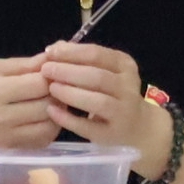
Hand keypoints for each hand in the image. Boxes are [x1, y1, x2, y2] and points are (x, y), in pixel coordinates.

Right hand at [0, 57, 61, 150]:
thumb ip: (17, 66)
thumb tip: (48, 60)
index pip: (40, 84)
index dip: (51, 74)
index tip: (48, 67)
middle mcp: (1, 119)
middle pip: (47, 106)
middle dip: (55, 92)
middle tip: (51, 82)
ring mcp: (3, 138)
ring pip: (48, 128)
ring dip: (53, 112)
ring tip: (45, 99)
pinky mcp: (3, 149)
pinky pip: (37, 142)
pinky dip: (45, 129)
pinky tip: (38, 116)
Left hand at [38, 42, 152, 150]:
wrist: (138, 127)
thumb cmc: (113, 93)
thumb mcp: (104, 70)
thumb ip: (81, 58)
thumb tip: (54, 48)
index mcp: (125, 66)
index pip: (97, 54)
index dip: (71, 52)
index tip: (49, 53)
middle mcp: (128, 88)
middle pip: (97, 77)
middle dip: (68, 72)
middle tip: (46, 71)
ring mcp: (123, 113)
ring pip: (98, 102)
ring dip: (71, 94)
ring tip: (51, 88)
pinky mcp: (112, 135)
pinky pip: (89, 127)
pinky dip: (68, 119)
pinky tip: (52, 111)